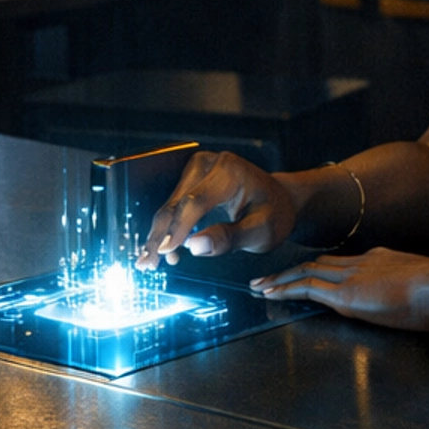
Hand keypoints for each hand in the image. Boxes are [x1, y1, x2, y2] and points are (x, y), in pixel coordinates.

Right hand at [138, 150, 296, 267]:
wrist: (280, 198)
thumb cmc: (274, 214)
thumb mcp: (261, 231)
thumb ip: (229, 238)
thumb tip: (194, 246)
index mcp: (230, 172)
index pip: (196, 201)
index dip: (178, 228)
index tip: (165, 252)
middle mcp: (208, 164)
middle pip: (176, 204)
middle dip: (160, 236)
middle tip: (148, 264)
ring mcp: (197, 169)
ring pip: (169, 206)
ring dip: (158, 235)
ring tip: (149, 262)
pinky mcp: (190, 179)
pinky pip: (173, 205)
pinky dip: (165, 229)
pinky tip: (158, 249)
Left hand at [251, 248, 428, 329]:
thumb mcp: (423, 285)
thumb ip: (410, 290)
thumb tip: (413, 301)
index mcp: (379, 260)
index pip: (342, 262)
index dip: (320, 267)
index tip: (306, 272)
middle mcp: (360, 263)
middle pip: (318, 264)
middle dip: (292, 270)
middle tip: (269, 276)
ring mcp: (350, 277)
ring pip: (306, 273)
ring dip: (281, 279)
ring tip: (260, 285)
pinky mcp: (345, 295)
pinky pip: (307, 289)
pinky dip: (286, 290)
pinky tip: (270, 293)